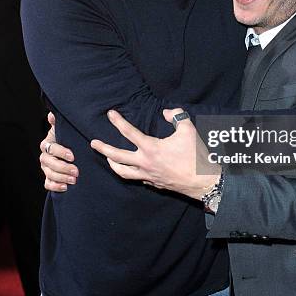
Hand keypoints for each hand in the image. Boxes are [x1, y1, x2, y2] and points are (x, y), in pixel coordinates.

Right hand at [39, 112, 78, 191]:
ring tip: (74, 180)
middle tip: (76, 171)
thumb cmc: (68, 138)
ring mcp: (46, 168)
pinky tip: (65, 187)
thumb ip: (59, 123)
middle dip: (63, 168)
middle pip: (49, 163)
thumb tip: (52, 115)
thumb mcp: (65, 129)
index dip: (61, 152)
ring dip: (61, 178)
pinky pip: (47, 184)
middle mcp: (44, 156)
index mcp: (47, 144)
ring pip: (49, 174)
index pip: (51, 148)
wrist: (71, 151)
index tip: (73, 156)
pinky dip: (55, 187)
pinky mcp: (49, 178)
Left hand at [90, 108, 220, 200]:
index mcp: (151, 148)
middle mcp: (145, 163)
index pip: (129, 132)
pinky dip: (131, 172)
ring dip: (113, 164)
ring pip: (123, 172)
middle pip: (117, 156)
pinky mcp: (153, 183)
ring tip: (107, 158)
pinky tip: (132, 169)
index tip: (110, 114)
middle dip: (103, 149)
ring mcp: (147, 175)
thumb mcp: (188, 129)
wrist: (202, 181)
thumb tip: (167, 112)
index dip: (118, 122)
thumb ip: (177, 116)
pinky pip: (137, 178)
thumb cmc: (195, 155)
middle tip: (93, 143)